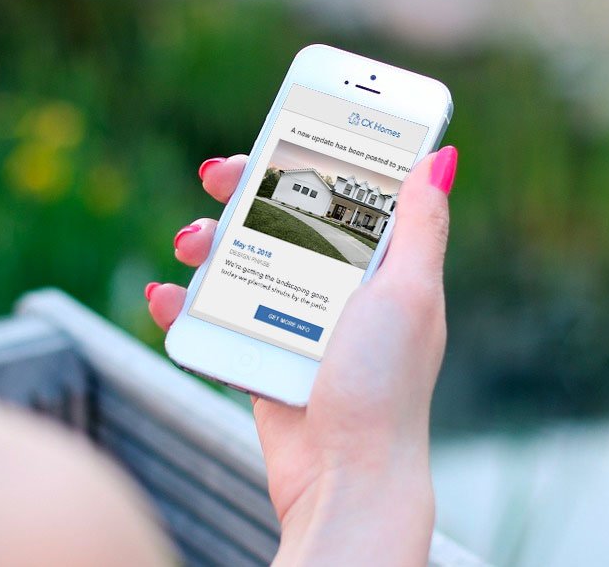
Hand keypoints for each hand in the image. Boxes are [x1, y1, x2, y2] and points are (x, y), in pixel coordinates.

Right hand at [145, 147, 456, 565]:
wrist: (344, 478)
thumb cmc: (385, 386)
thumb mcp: (409, 294)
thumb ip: (421, 227)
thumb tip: (442, 158)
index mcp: (379, 267)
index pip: (343, 192)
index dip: (310, 158)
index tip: (277, 130)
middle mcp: (337, 289)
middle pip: (281, 219)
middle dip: (243, 193)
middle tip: (215, 177)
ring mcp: (296, 323)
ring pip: (241, 262)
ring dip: (207, 243)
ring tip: (188, 245)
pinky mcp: (262, 358)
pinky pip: (217, 318)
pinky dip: (185, 305)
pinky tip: (167, 298)